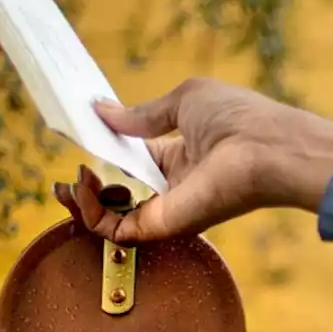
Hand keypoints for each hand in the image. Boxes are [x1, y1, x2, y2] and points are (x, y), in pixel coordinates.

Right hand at [54, 78, 332, 243]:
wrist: (268, 147)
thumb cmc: (239, 117)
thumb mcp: (184, 101)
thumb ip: (141, 115)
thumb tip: (102, 110)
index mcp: (183, 153)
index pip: (135, 161)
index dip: (106, 154)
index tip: (79, 141)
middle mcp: (175, 186)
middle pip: (121, 195)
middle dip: (86, 189)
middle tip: (63, 180)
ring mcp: (169, 207)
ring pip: (114, 218)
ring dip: (81, 204)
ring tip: (64, 186)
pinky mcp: (165, 223)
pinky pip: (117, 229)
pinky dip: (90, 213)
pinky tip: (78, 187)